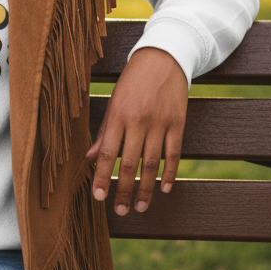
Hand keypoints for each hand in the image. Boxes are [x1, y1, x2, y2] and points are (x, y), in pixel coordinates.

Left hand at [86, 47, 187, 214]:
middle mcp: (138, 121)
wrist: (163, 58)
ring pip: (152, 163)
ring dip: (145, 187)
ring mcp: (160, 122)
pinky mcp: (178, 123)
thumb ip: (104, 132)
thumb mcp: (113, 102)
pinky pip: (174, 154)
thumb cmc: (132, 82)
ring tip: (139, 206)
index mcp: (118, 115)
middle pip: (130, 163)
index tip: (99, 198)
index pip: (108, 153)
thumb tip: (91, 159)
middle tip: (120, 211)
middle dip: (123, 190)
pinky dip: (170, 173)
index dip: (102, 177)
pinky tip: (165, 188)